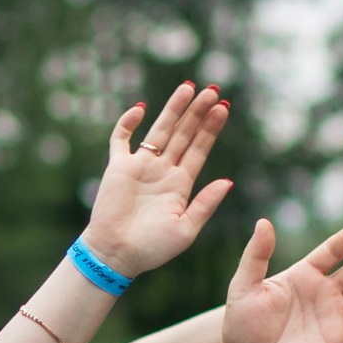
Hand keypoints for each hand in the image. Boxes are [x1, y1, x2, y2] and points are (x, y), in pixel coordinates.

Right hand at [78, 84, 232, 278]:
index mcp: (181, 184)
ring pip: (159, 131)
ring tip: (188, 87)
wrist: (114, 255)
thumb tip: (228, 182)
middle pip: (184, 134)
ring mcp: (140, 167)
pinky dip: (128, 123)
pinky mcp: (117, 168)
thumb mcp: (186, 230)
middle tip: (212, 90)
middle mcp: (163, 171)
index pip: (200, 149)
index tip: (223, 107)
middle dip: (197, 112)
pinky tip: (140, 109)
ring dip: (173, 109)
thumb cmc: (151, 249)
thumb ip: (205, 205)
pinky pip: (121, 139)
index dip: (211, 128)